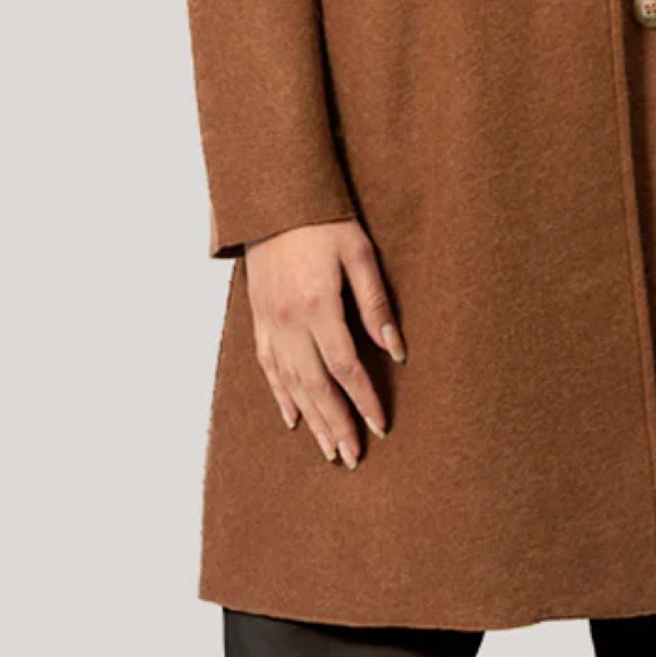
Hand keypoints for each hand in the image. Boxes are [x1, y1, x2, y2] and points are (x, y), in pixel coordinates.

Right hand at [243, 219, 406, 467]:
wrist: (273, 198)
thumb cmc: (323, 220)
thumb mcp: (360, 253)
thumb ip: (376, 304)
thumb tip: (397, 350)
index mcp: (318, 306)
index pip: (345, 368)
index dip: (364, 399)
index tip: (381, 426)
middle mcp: (290, 322)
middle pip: (316, 386)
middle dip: (336, 424)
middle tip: (353, 457)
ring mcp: (270, 323)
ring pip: (291, 384)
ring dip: (311, 420)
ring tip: (328, 450)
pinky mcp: (258, 319)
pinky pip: (268, 367)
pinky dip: (280, 396)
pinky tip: (292, 418)